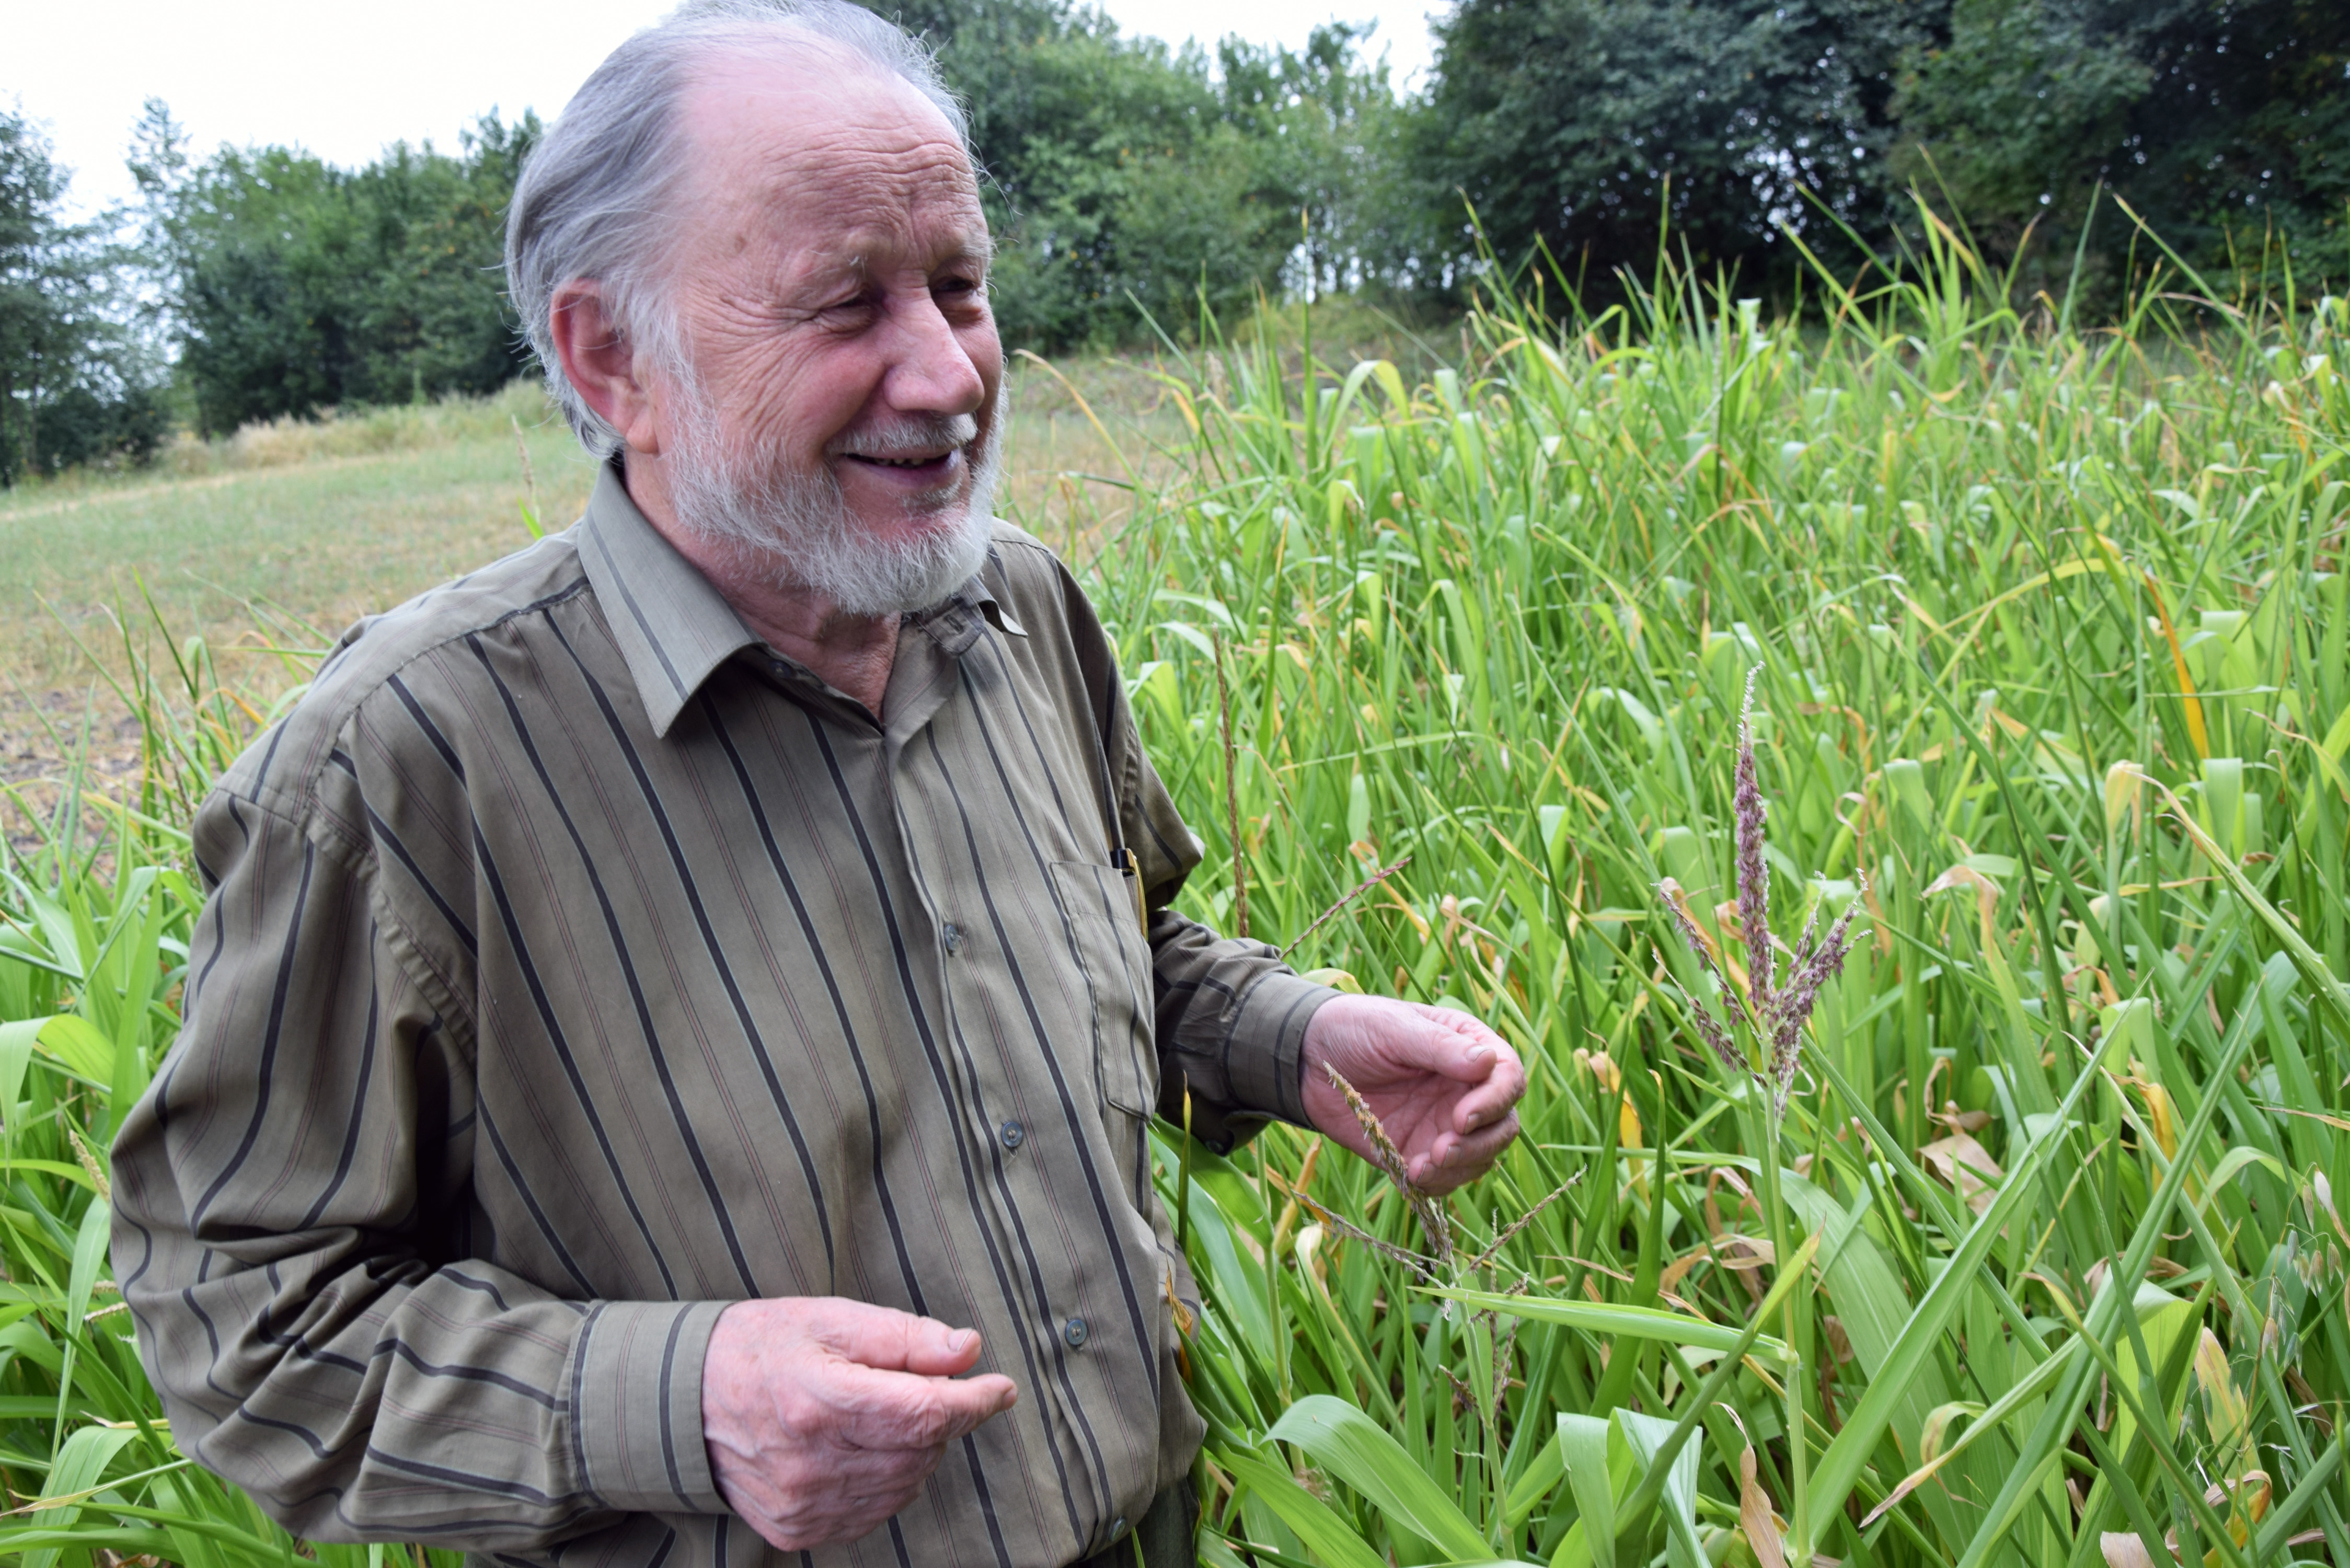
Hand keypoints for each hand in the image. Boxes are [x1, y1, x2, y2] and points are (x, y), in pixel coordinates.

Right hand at [700, 1297, 1017, 1550]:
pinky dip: (887, 1481)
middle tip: (920, 1384)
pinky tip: (864, 1449)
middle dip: (940, 1418)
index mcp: (821, 1401)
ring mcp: (804, 1504)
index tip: (1001, 1387)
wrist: (682, 1401)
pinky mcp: (797, 1529)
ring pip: (905, 1486)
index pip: (925, 1414)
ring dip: (916, 1451)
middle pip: (921, 1452)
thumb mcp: (828, 1319)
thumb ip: (902, 1337)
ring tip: (883, 1414)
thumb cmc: (760, 1347)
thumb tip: (967, 1350)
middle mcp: (813, 1462)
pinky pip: (874, 1512)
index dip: (974, 1402)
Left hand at [1300, 996, 1526, 1193]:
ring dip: (1460, 1167)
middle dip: (1480, 1142)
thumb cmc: (1354, 1028)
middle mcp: (1465, 1089)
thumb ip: (1439, 1047)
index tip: (1463, 1116)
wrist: (1307, 1059)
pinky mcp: (1420, 1150)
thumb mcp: (1394, 1029)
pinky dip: (1438, 1182)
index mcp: (1468, 1049)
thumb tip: (1488, 1063)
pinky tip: (1412, 1174)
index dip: (1495, 1101)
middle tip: (1443, 1149)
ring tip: (1421, 1166)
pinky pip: (1446, 1176)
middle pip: (1503, 1124)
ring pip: (1480, 1155)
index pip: (1508, 1077)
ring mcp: (1445, 1123)